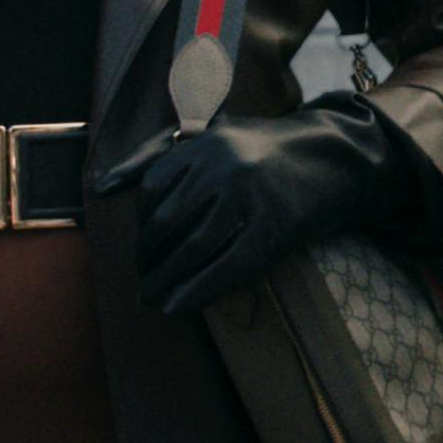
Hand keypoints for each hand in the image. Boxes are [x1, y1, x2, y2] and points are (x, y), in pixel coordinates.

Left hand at [99, 92, 438, 315]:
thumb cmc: (269, 150)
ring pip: (192, 250)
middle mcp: (224, 167)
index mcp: (206, 143)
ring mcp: (251, 198)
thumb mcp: (215, 136)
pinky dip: (197, 291)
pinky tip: (177, 307)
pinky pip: (226, 268)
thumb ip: (156, 153)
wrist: (340, 158)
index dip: (142, 226)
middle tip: (144, 281)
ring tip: (152, 299)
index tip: (143, 247)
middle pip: (166, 225)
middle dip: (148, 259)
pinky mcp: (276, 229)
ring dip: (163, 282)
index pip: (153, 192)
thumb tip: (102, 187)